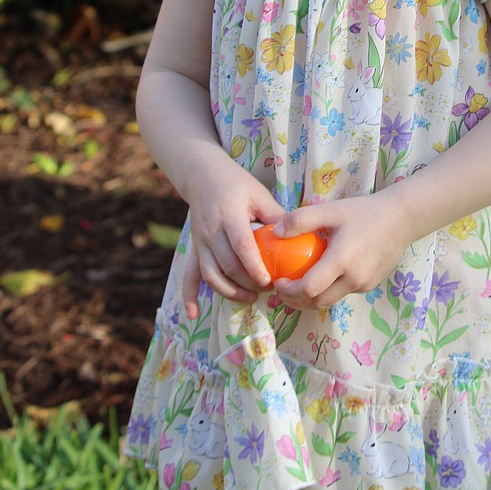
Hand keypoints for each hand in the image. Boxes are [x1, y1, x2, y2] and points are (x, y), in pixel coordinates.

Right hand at [182, 159, 284, 317]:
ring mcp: (199, 242)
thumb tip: (301, 236)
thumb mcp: (259, 194)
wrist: (203, 175)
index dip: (254, 267)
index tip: (269, 281)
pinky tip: (193, 313)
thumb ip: (276, 216)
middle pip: (227, 265)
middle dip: (247, 283)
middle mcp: (211, 231)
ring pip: (211, 275)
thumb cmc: (237, 184)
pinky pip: (189, 275)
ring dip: (229, 291)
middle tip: (269, 290)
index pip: (241, 246)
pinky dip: (190, 296)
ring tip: (250, 298)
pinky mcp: (194, 248)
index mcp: (229, 216)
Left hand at [270, 192, 412, 310]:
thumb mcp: (330, 210)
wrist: (401, 218)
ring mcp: (364, 284)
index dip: (289, 290)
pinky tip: (325, 275)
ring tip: (299, 284)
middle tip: (284, 289)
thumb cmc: (364, 212)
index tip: (278, 282)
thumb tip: (276, 232)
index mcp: (341, 260)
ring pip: (332, 300)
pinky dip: (330, 290)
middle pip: (318, 302)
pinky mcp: (371, 285)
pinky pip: (345, 293)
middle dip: (297, 300)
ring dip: (313, 298)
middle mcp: (354, 278)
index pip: (309, 289)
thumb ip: (301, 220)